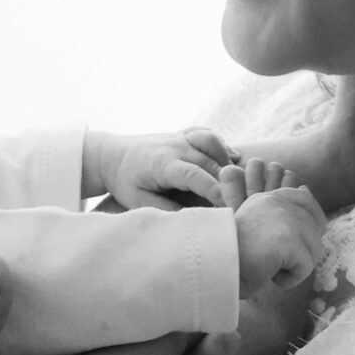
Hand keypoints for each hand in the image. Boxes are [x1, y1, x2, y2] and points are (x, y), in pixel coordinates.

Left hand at [84, 125, 232, 209]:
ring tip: (236, 182)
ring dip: (226, 161)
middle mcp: (175, 146)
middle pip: (209, 161)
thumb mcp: (139, 201)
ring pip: (212, 142)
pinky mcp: (183, 134)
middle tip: (242, 200)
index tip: (230, 204)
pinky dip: (221, 146)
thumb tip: (193, 220)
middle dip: (227, 180)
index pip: (195, 175)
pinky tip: (231, 159)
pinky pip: (208, 134)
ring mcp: (180, 137)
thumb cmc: (125, 182)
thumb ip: (165, 210)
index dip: (214, 189)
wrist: (111, 155)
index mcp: (163, 164)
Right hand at [224, 161, 326, 295]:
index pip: (306, 200)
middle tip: (279, 261)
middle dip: (304, 251)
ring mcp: (283, 217)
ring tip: (269, 266)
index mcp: (268, 196)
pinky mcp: (287, 239)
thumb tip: (307, 192)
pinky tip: (269, 274)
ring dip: (296, 267)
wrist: (212, 265)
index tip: (299, 243)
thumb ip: (281, 213)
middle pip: (316, 228)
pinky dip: (290, 279)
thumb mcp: (258, 225)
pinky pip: (305, 267)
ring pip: (314, 250)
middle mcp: (277, 201)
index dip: (312, 222)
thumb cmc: (232, 253)